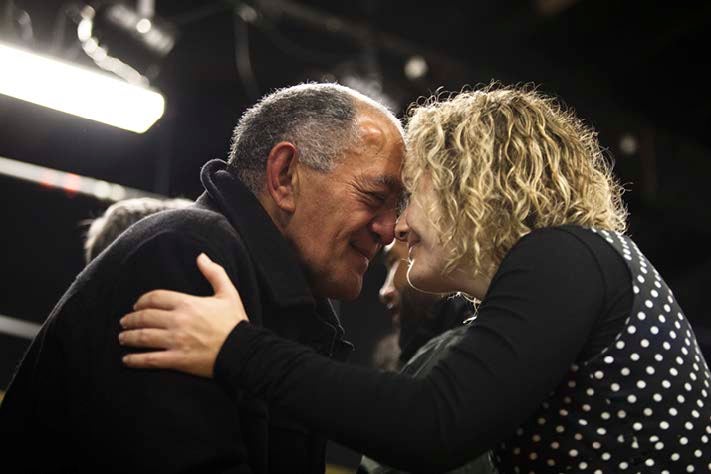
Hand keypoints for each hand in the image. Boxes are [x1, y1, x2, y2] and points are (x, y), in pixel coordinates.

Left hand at [119, 253, 247, 377]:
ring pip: (143, 337)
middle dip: (131, 319)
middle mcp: (178, 321)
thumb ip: (214, 273)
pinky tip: (126, 359)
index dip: (142, 301)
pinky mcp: (178, 360)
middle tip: (124, 322)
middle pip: (145, 317)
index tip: (136, 305)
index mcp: (188, 303)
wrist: (243, 350)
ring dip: (129, 337)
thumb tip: (201, 256)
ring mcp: (176, 341)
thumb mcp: (228, 293)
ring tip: (122, 337)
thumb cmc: (236, 322)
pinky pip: (150, 359)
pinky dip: (135, 360)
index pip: (155, 298)